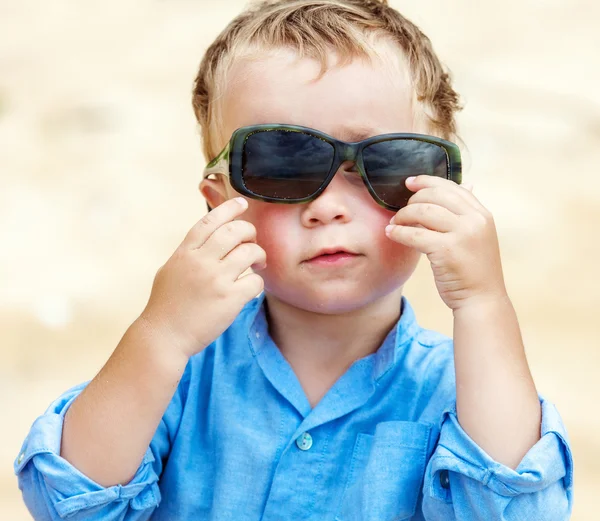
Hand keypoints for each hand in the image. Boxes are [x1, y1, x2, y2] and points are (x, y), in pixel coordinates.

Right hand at [138, 197, 265, 357]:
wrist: (164, 336)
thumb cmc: (166, 306)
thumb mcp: (171, 270)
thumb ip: (189, 254)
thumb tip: (209, 241)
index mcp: (185, 252)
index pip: (210, 221)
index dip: (228, 208)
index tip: (241, 203)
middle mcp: (201, 261)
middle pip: (235, 231)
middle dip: (249, 232)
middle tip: (252, 242)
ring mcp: (216, 279)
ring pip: (250, 252)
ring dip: (259, 255)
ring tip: (257, 264)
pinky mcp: (229, 299)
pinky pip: (255, 281)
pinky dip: (258, 282)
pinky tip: (251, 288)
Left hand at [385, 176, 506, 310]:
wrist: (482, 300)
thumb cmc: (474, 270)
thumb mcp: (478, 236)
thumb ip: (468, 214)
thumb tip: (465, 184)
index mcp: (482, 214)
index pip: (452, 187)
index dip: (428, 181)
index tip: (409, 183)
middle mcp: (475, 220)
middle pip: (435, 196)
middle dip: (413, 200)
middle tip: (400, 210)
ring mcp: (462, 234)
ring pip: (423, 212)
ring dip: (403, 215)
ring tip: (395, 223)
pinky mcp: (446, 250)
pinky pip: (415, 234)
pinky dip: (399, 232)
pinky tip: (392, 234)